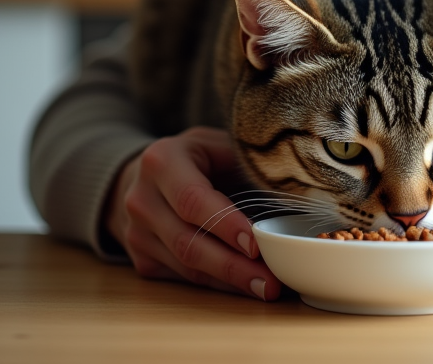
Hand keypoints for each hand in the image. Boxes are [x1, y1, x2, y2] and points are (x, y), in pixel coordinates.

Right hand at [105, 126, 281, 300]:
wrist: (146, 175)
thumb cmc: (198, 158)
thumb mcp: (219, 145)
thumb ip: (246, 164)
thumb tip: (295, 191)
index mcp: (162, 161)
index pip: (193, 199)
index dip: (225, 225)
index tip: (255, 245)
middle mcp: (142, 199)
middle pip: (188, 241)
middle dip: (233, 266)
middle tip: (270, 282)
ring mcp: (137, 232)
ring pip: (186, 266)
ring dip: (229, 281)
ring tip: (267, 287)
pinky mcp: (142, 258)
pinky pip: (184, 277)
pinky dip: (218, 283)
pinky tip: (245, 285)